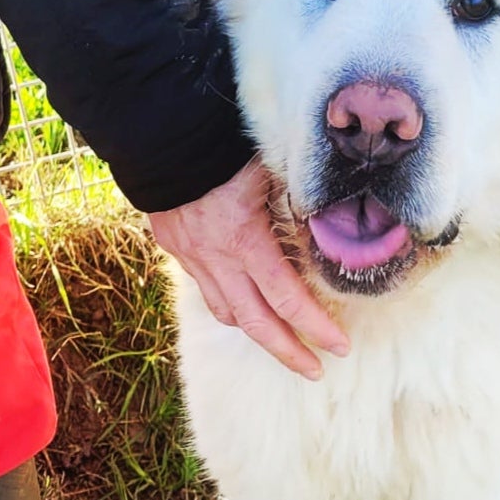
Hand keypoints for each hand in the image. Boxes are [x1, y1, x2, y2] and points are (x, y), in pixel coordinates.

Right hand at [148, 158, 348, 377]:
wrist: (158, 129)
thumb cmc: (222, 141)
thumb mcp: (271, 166)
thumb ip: (300, 197)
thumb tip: (337, 218)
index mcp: (244, 238)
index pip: (286, 299)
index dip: (316, 327)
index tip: (340, 347)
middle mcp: (215, 256)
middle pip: (255, 323)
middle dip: (288, 352)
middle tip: (316, 371)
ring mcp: (191, 255)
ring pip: (226, 311)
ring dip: (257, 330)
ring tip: (284, 341)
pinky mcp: (174, 246)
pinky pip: (207, 288)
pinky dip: (231, 303)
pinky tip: (248, 305)